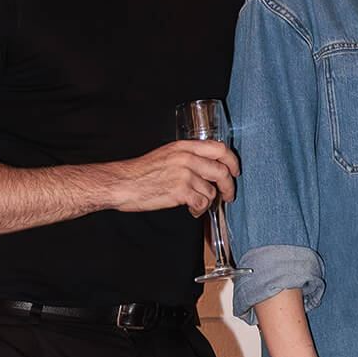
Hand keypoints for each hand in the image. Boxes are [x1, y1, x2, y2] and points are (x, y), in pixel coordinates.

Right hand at [102, 138, 237, 216]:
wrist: (122, 183)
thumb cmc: (141, 172)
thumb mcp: (167, 154)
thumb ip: (188, 156)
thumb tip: (209, 168)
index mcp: (184, 146)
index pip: (220, 149)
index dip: (232, 161)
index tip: (235, 171)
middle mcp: (187, 158)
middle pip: (222, 171)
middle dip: (229, 187)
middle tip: (228, 196)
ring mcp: (184, 174)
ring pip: (211, 191)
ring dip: (206, 201)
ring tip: (195, 204)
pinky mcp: (180, 191)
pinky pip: (202, 203)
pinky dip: (199, 210)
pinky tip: (191, 210)